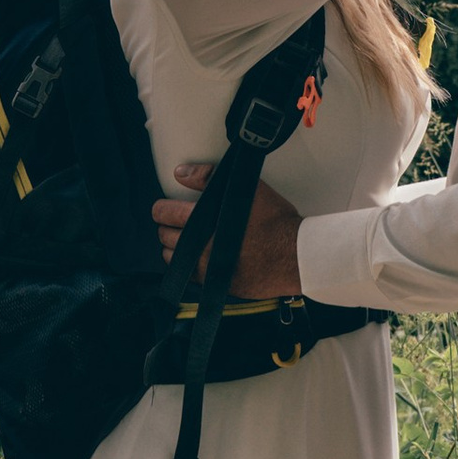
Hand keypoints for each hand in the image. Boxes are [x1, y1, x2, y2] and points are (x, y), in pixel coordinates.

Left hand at [152, 164, 306, 300]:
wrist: (296, 255)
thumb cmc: (275, 220)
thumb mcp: (247, 188)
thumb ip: (209, 177)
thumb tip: (180, 173)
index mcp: (203, 220)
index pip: (165, 213)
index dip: (161, 208)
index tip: (163, 207)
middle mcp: (200, 247)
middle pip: (165, 237)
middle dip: (166, 228)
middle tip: (174, 223)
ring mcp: (207, 269)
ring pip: (173, 260)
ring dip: (174, 249)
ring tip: (184, 241)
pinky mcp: (217, 285)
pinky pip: (190, 277)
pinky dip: (190, 266)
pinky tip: (200, 258)